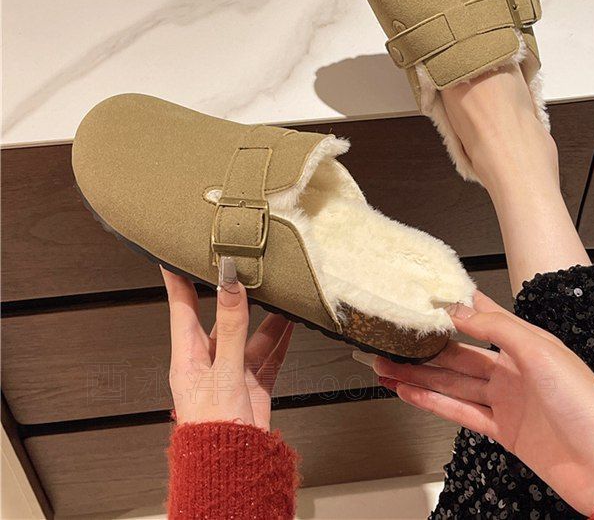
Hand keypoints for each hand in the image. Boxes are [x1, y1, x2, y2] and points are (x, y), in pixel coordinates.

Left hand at [163, 266, 292, 428]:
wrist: (233, 470)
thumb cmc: (213, 433)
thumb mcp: (223, 372)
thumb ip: (231, 326)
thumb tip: (229, 285)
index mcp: (188, 356)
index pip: (180, 305)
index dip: (177, 276)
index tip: (174, 251)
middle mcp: (209, 361)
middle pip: (221, 315)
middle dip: (233, 291)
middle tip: (242, 265)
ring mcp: (232, 372)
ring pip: (250, 334)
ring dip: (266, 316)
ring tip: (279, 292)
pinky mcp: (253, 384)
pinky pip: (269, 354)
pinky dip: (281, 339)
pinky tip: (290, 324)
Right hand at [366, 292, 593, 515]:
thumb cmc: (588, 408)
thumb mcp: (541, 352)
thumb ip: (497, 328)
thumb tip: (460, 308)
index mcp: (526, 343)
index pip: (482, 316)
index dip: (452, 306)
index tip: (422, 298)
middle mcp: (514, 370)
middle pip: (458, 353)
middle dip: (423, 348)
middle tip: (391, 341)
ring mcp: (507, 401)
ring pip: (453, 383)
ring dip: (419, 375)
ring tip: (388, 367)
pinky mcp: (503, 431)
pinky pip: (460, 412)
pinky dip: (433, 402)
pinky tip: (411, 393)